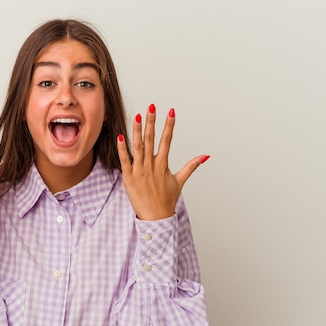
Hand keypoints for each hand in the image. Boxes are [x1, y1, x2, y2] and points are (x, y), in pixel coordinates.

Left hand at [117, 104, 208, 220]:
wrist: (155, 217)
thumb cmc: (166, 200)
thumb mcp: (179, 181)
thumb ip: (191, 166)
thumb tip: (205, 157)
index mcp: (163, 165)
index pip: (167, 140)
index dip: (169, 126)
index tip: (171, 112)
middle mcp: (151, 166)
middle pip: (151, 139)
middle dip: (152, 122)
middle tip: (152, 107)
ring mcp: (139, 171)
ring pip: (138, 147)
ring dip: (137, 131)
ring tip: (137, 116)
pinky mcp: (129, 177)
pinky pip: (125, 161)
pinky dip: (123, 149)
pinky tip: (120, 137)